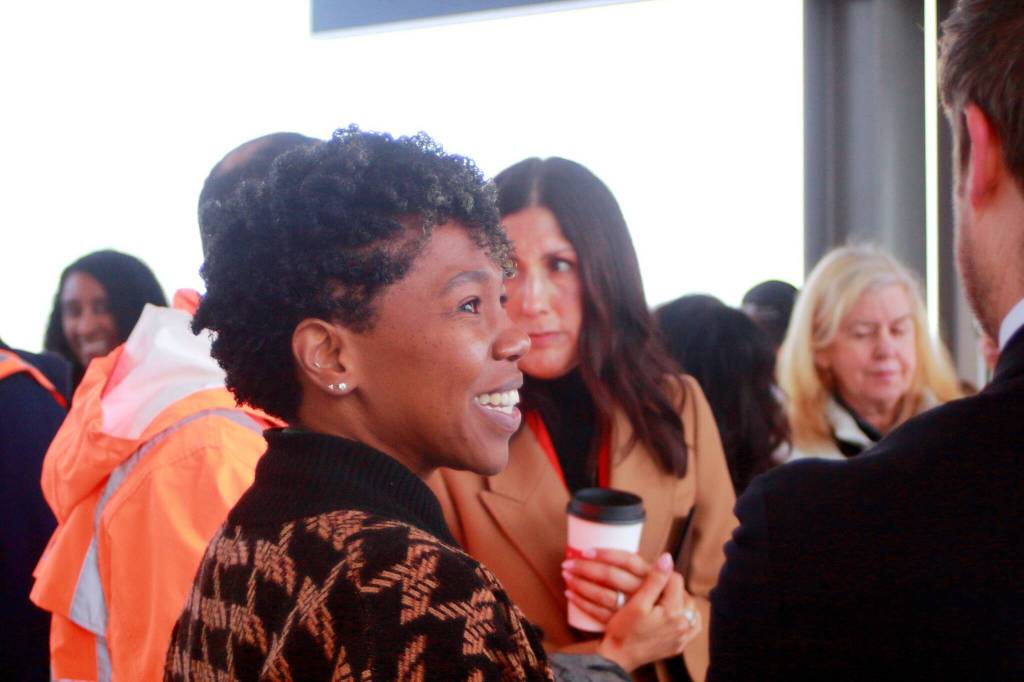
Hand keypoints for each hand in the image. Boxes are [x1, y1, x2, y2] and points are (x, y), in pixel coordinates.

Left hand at [562, 548, 650, 623]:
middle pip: (611, 576)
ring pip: (602, 595)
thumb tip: (603, 542)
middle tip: (568, 563)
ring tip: (567, 576)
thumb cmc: (649, 594)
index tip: (585, 551)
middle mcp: (642, 591)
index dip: (605, 554)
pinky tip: (570, 594)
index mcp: (649, 575)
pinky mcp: (622, 623)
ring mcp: (631, 609)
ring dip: (581, 585)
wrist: (659, 624)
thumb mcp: (649, 576)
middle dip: (585, 568)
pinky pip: (598, 613)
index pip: (627, 560)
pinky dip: (582, 603)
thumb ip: (631, 565)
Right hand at [593, 553, 701, 671]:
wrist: (618, 657)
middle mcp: (684, 626)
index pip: (676, 580)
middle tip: (652, 588)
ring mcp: (682, 637)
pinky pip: (688, 626)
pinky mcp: (678, 645)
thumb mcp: (637, 602)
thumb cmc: (624, 630)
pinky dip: (682, 618)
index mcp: (675, 612)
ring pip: (688, 610)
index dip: (661, 574)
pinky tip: (670, 615)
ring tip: (660, 599)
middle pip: (684, 595)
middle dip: (670, 588)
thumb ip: (655, 580)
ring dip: (677, 601)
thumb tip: (667, 558)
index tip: (649, 576)